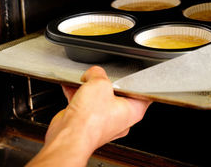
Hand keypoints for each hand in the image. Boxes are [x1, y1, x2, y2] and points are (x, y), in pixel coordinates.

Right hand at [27, 66, 150, 166]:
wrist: (69, 137)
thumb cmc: (90, 120)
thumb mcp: (99, 83)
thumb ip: (98, 73)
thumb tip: (93, 73)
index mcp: (134, 111)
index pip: (142, 92)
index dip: (134, 81)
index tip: (129, 75)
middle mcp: (120, 118)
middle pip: (117, 93)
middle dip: (107, 82)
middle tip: (101, 77)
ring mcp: (103, 122)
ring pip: (100, 98)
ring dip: (90, 88)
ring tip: (83, 80)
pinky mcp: (87, 123)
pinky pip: (85, 105)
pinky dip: (79, 95)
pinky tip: (72, 87)